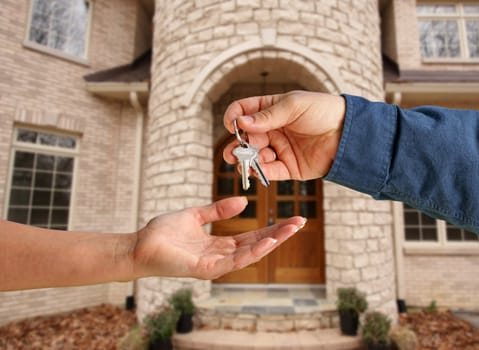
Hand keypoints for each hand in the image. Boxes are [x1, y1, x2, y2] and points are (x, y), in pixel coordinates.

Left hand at [132, 197, 305, 279]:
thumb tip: (243, 202)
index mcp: (219, 244)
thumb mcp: (195, 215)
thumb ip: (218, 210)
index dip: (272, 227)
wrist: (139, 244)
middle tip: (300, 222)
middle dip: (279, 234)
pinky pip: (233, 261)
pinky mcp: (205, 269)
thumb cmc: (163, 233)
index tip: (291, 219)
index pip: (252, 236)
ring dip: (272, 242)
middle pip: (256, 244)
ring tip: (290, 230)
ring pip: (250, 254)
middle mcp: (221, 256)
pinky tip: (267, 241)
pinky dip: (252, 252)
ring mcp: (214, 264)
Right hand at [223, 90, 345, 180]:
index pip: (244, 111)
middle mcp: (273, 130)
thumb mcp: (294, 105)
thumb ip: (267, 116)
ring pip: (254, 156)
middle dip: (237, 145)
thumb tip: (241, 123)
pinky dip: (260, 172)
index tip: (231, 125)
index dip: (234, 117)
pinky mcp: (288, 167)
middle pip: (246, 138)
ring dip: (246, 160)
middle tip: (233, 152)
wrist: (348, 133)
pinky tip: (255, 170)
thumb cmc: (324, 111)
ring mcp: (279, 149)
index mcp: (272, 109)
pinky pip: (269, 172)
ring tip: (243, 162)